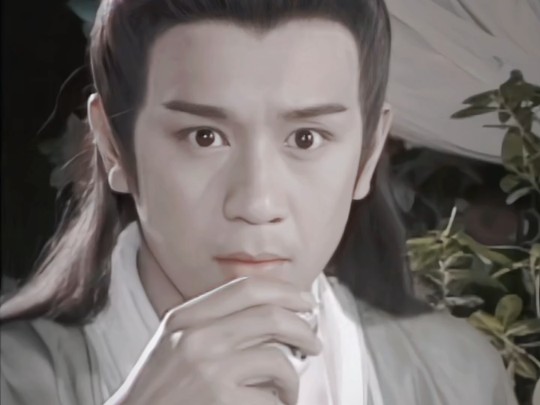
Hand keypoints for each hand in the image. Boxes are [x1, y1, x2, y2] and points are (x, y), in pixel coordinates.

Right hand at [107, 276, 321, 404]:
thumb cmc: (159, 391)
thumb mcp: (174, 344)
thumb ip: (211, 324)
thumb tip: (272, 315)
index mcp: (185, 318)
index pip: (245, 287)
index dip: (284, 290)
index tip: (305, 301)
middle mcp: (195, 337)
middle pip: (270, 317)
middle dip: (303, 330)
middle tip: (314, 343)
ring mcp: (207, 369)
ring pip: (277, 360)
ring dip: (292, 380)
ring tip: (286, 392)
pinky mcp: (219, 400)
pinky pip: (270, 399)